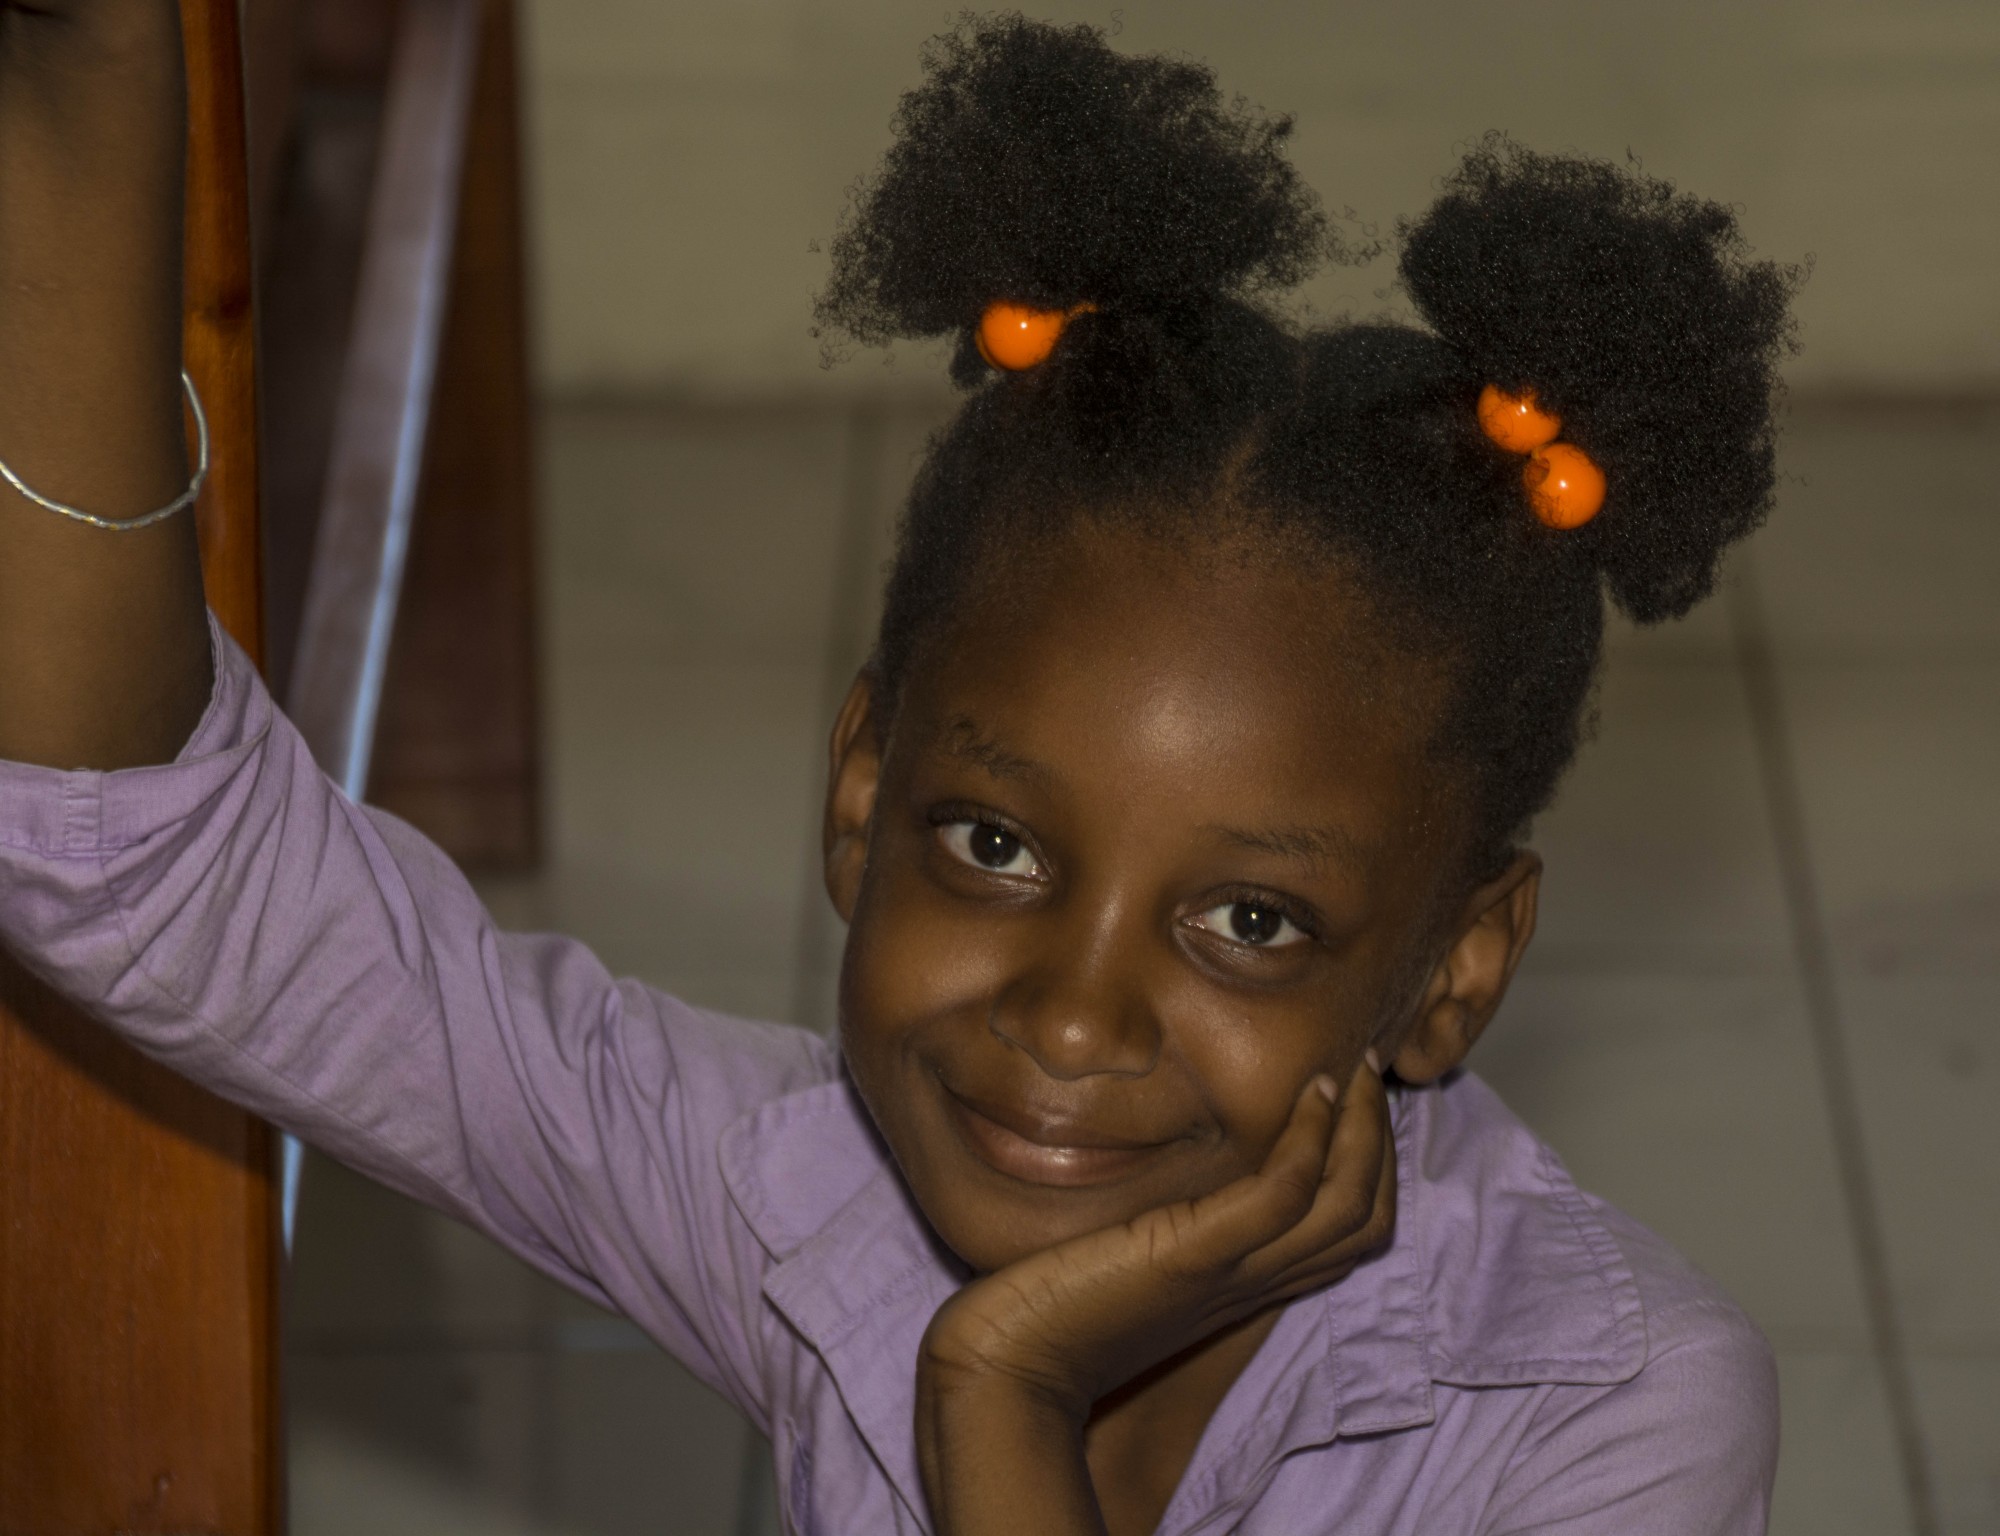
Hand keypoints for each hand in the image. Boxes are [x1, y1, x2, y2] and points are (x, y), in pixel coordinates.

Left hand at [915, 1056, 1394, 1534]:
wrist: (1003, 1368)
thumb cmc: (1048, 1309)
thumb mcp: (1125, 1255)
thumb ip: (1160, 1224)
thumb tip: (1161, 1163)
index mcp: (1239, 1285)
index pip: (1344, 1234)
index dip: (1367, 1166)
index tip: (1351, 1099)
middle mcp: (1249, 1284)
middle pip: (1363, 1220)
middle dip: (1379, 1140)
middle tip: (1368, 1071)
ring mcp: (1226, 1272)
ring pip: (1344, 1206)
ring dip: (1360, 1130)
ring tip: (1352, 1070)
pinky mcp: (1190, 1257)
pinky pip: (1282, 1195)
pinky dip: (1311, 1140)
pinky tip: (1308, 1091)